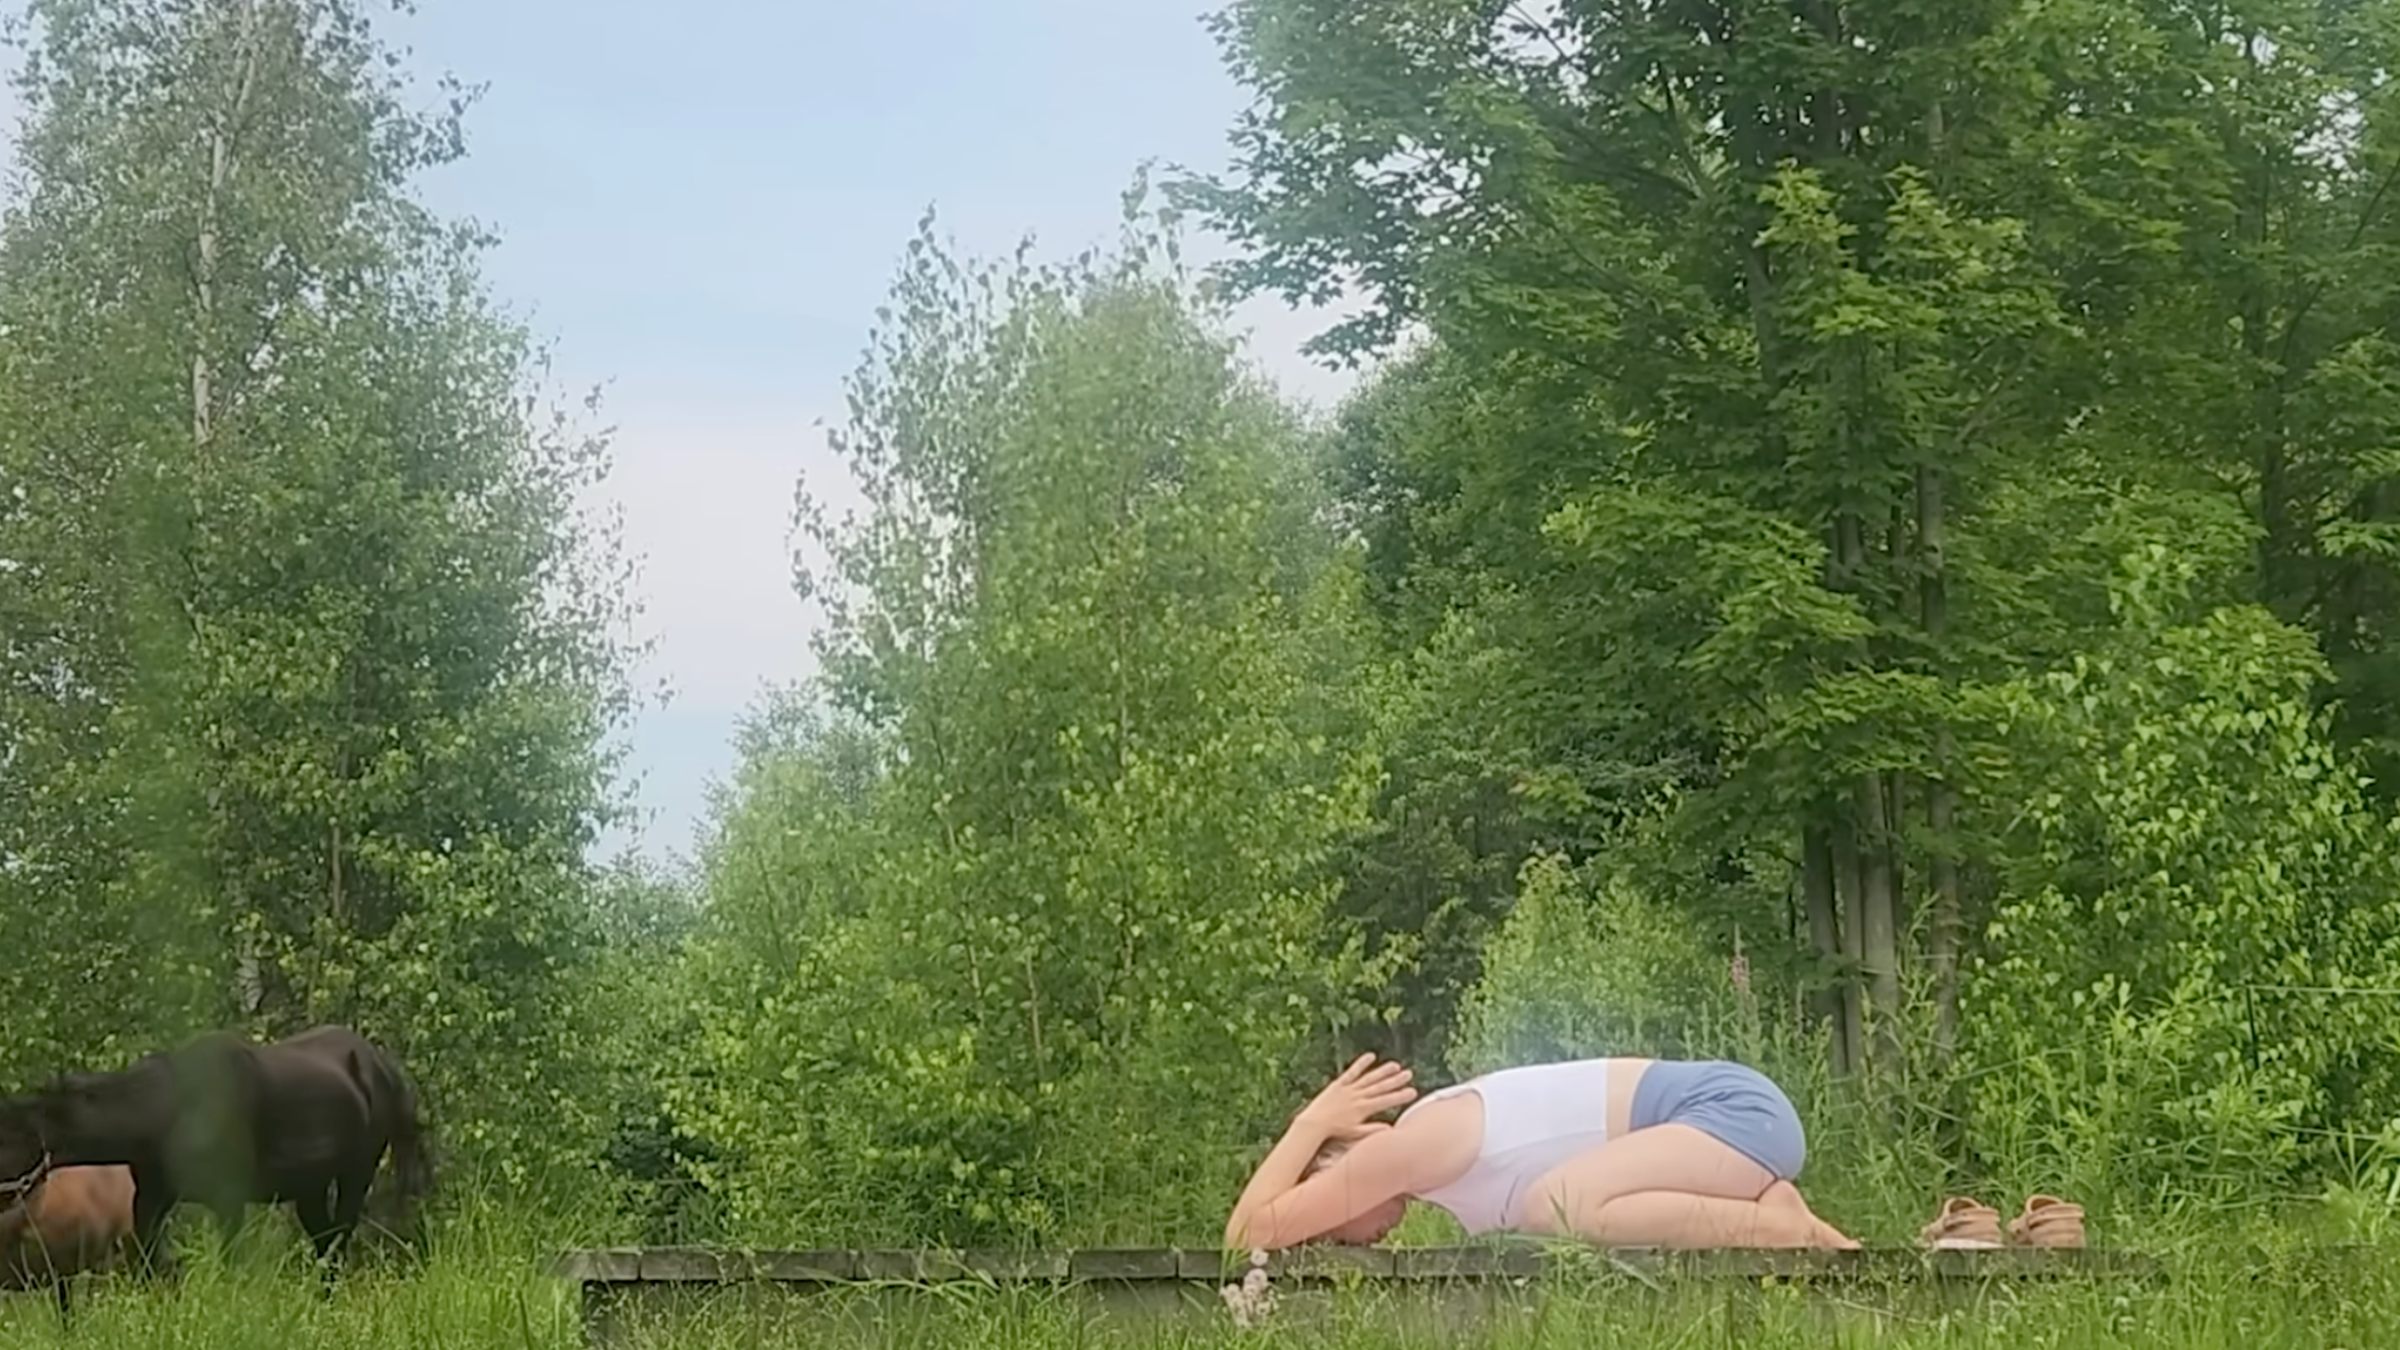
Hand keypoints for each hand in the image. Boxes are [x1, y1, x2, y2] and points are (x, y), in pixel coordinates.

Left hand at [1297, 1053, 1415, 1140]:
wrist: (1314, 1123)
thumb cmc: (1334, 1131)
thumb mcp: (1355, 1134)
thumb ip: (1372, 1130)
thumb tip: (1390, 1129)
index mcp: (1363, 1109)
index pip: (1386, 1101)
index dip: (1400, 1096)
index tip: (1413, 1092)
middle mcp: (1358, 1096)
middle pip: (1380, 1087)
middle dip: (1396, 1080)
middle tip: (1409, 1074)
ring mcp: (1349, 1088)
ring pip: (1369, 1078)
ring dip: (1383, 1071)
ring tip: (1396, 1065)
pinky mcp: (1339, 1083)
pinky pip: (1352, 1071)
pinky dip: (1362, 1063)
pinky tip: (1371, 1056)